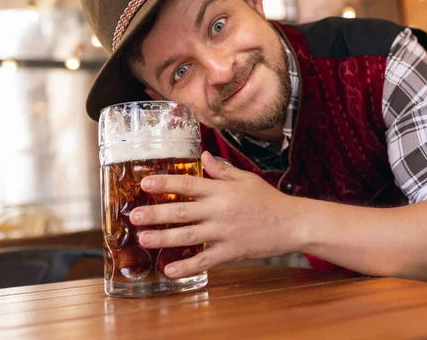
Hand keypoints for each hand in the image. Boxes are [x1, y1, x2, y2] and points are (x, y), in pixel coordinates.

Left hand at [129, 151, 302, 277]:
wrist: (292, 223)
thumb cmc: (269, 200)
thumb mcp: (246, 179)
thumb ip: (222, 170)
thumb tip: (203, 156)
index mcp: (222, 191)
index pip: (188, 185)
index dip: (164, 183)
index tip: (144, 183)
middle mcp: (220, 211)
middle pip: (182, 211)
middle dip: (155, 214)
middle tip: (133, 216)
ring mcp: (224, 233)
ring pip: (188, 236)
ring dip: (164, 238)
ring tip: (143, 239)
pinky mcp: (231, 252)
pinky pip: (205, 260)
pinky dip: (187, 266)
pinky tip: (169, 270)